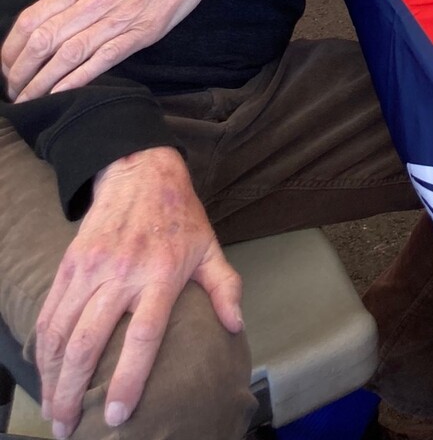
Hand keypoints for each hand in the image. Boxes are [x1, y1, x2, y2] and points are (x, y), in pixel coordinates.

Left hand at [2, 0, 248, 102]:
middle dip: (20, 70)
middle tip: (11, 90)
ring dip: (41, 81)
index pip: (32, 17)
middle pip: (44, 39)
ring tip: (27, 100)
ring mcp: (117, 18)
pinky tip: (60, 95)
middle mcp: (94, 0)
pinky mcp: (140, 33)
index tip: (4, 66)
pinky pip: (101, 60)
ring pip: (67, 53)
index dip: (11, 46)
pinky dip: (76, 80)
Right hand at [36, 147, 242, 436]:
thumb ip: (225, 287)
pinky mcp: (70, 263)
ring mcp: (92, 268)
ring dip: (52, 377)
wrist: (141, 170)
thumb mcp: (210, 247)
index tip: (116, 415)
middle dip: (73, 392)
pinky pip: (50, 312)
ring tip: (53, 411)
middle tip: (68, 428)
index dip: (128, 379)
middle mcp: (123, 273)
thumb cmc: (180, 216)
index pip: (143, 336)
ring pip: (62, 332)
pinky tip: (45, 372)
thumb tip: (236, 326)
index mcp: (161, 275)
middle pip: (90, 342)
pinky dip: (44, 348)